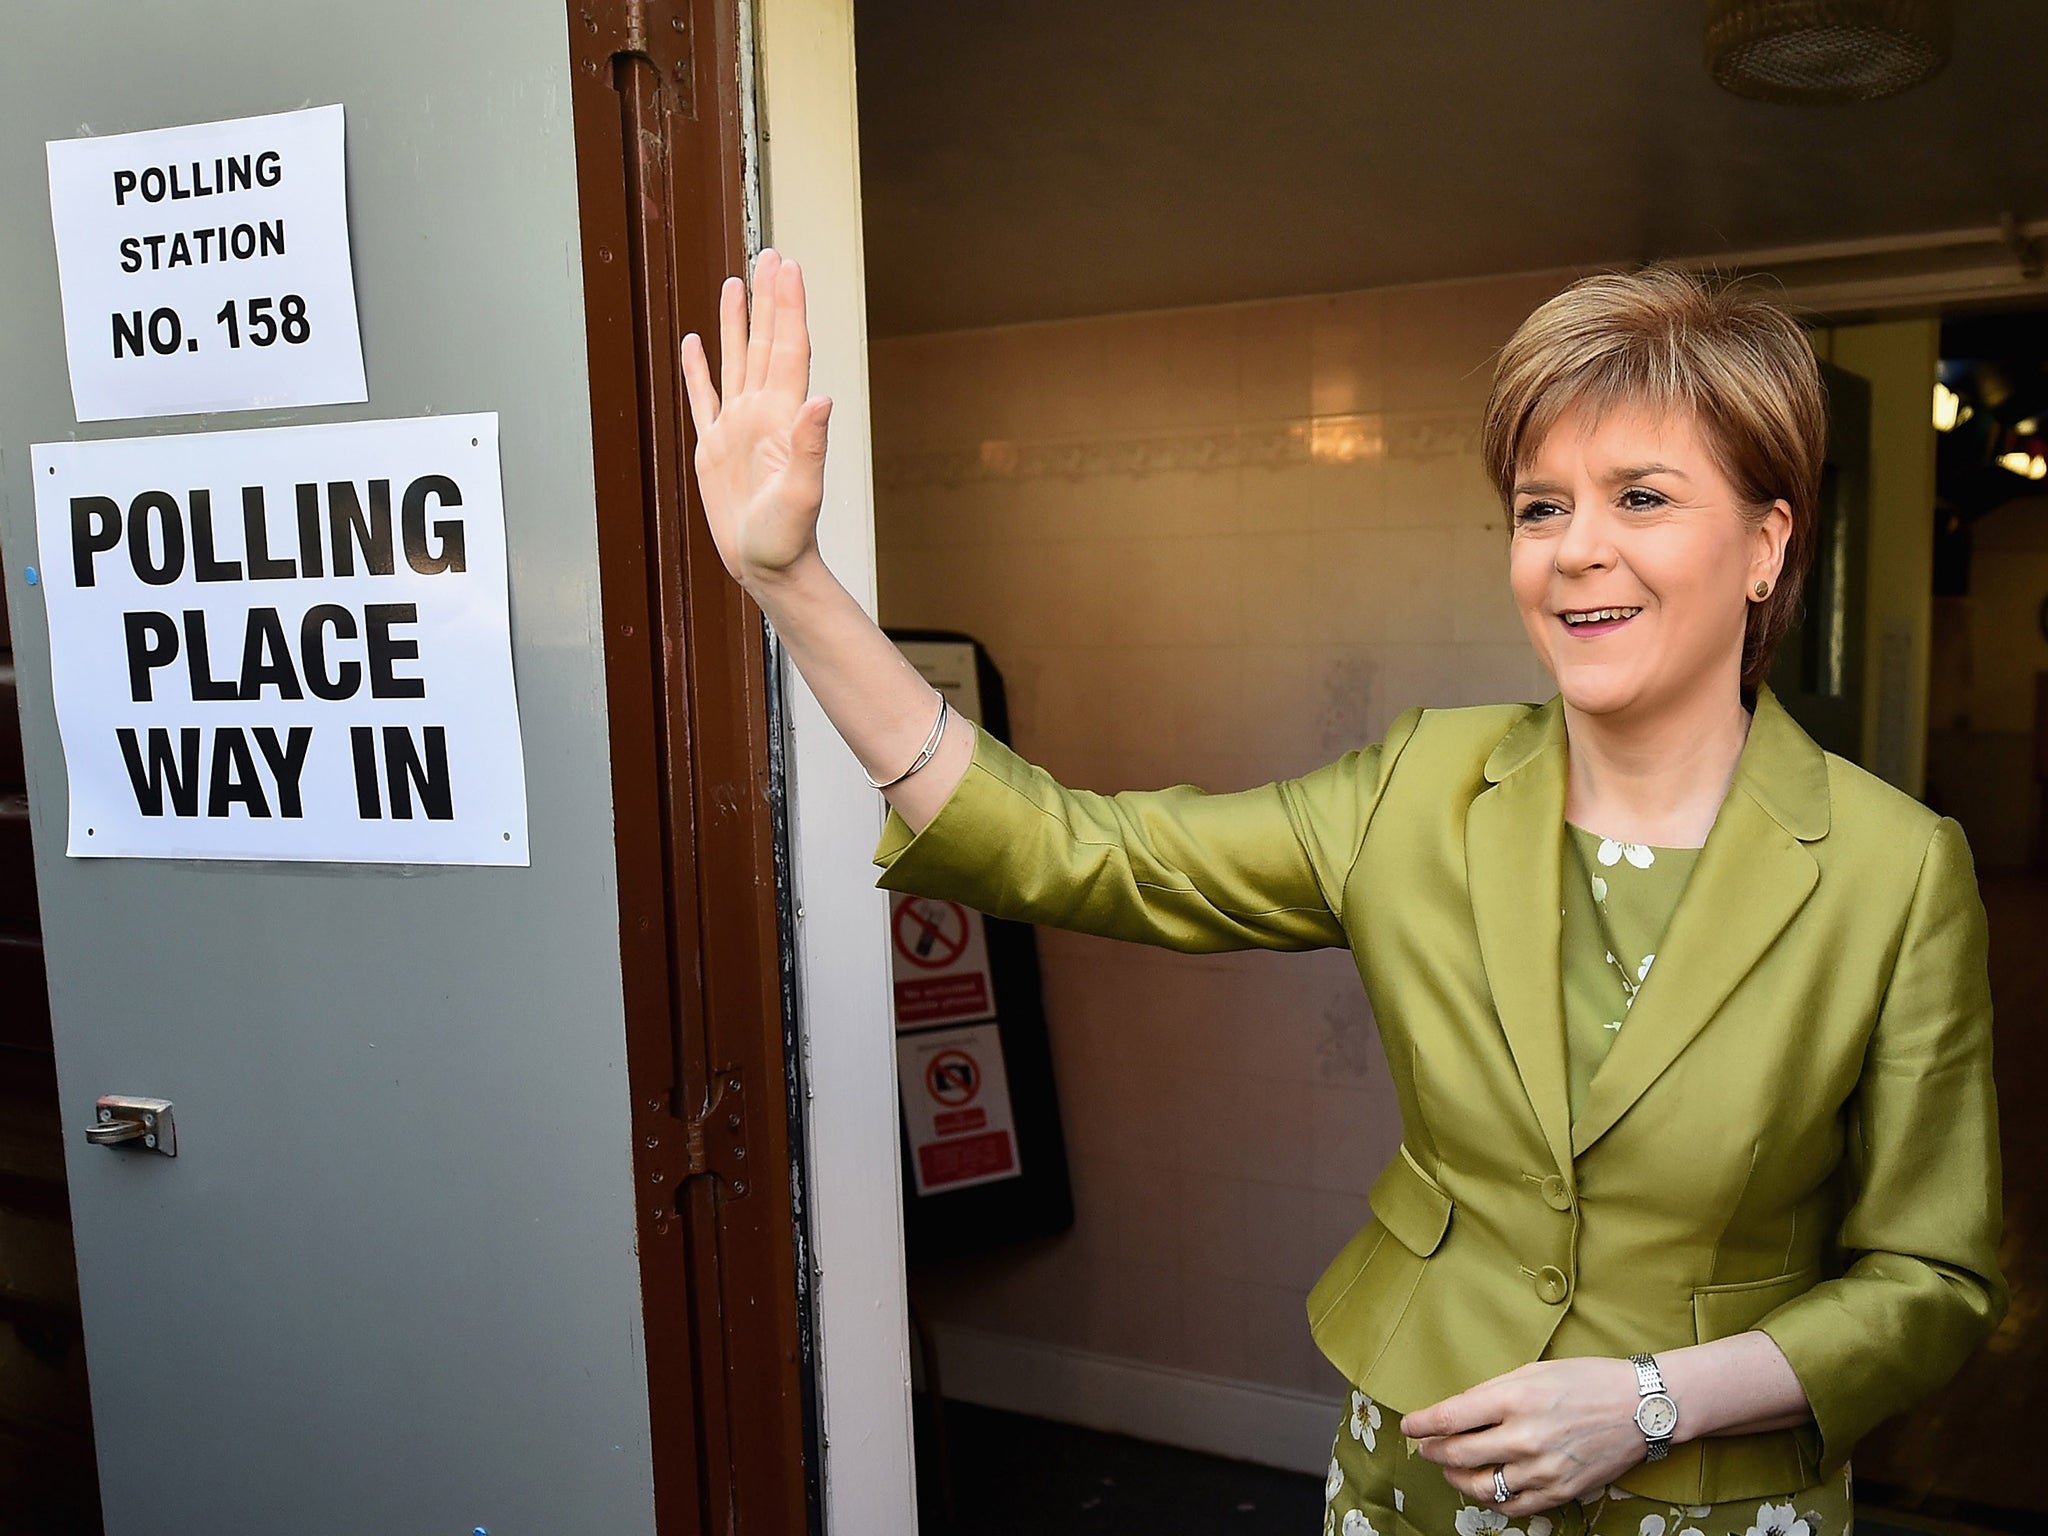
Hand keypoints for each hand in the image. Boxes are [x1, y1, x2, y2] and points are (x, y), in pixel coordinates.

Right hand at [680, 247, 833, 589]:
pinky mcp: (712, 446)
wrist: (767, 566)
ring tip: (737, 282)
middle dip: (768, 298)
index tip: (787, 266)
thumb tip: (822, 400)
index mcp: (783, 416)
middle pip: (765, 341)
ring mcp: (736, 426)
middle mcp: (761, 412)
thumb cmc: (788, 536)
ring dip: (736, 321)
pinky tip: (694, 343)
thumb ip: (811, 446)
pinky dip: (698, 369)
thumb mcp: (803, 494)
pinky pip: (703, 397)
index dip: (788, 306)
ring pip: (735, 359)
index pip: (787, 347)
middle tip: (771, 254)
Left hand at [1399, 1357, 1649, 1514]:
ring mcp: (1542, 1469)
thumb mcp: (1533, 1370)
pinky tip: (1485, 1486)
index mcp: (1514, 1399)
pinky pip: (1513, 1506)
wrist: (1639, 1407)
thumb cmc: (1586, 1380)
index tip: (1408, 1426)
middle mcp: (1525, 1437)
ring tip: (1450, 1467)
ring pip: (1480, 1485)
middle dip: (1432, 1450)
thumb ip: (1493, 1392)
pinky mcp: (1559, 1491)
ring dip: (1457, 1477)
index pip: (1449, 1418)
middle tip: (1425, 1447)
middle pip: (1457, 1453)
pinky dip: (1491, 1499)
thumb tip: (1458, 1410)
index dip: (1420, 1424)